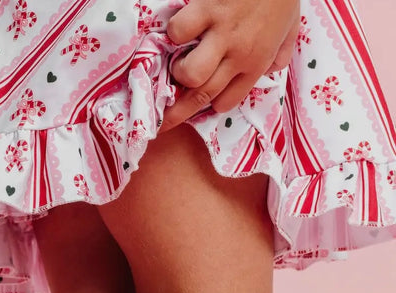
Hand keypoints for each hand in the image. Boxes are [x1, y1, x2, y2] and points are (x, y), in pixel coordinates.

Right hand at [159, 0, 300, 132]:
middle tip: (162, 121)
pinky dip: (175, 32)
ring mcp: (221, 33)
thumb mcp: (291, 28)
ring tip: (178, 64)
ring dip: (179, 71)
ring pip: (190, 73)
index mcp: (257, 63)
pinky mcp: (207, 9)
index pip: (226, 102)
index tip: (203, 99)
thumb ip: (281, 52)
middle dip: (178, 113)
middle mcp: (237, 55)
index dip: (212, 103)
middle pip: (202, 96)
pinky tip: (179, 30)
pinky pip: (180, 31)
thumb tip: (271, 70)